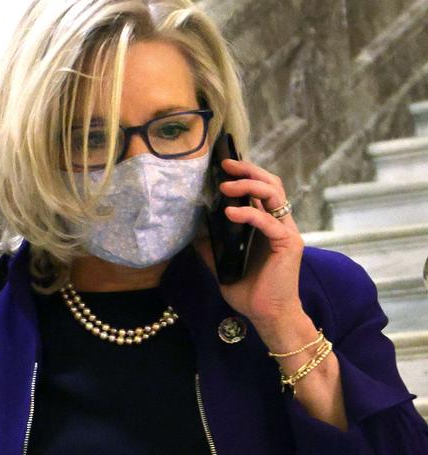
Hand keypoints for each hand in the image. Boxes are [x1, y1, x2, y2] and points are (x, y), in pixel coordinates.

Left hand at [193, 159, 305, 326]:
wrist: (268, 316)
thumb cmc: (250, 291)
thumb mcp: (223, 264)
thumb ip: (212, 245)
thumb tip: (192, 231)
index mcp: (266, 225)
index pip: (261, 189)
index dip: (245, 174)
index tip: (222, 167)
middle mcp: (279, 223)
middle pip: (271, 183)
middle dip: (248, 170)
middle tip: (225, 165)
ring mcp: (286, 232)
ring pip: (274, 194)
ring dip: (249, 185)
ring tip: (225, 187)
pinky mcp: (288, 243)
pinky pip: (268, 222)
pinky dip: (249, 213)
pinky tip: (229, 213)